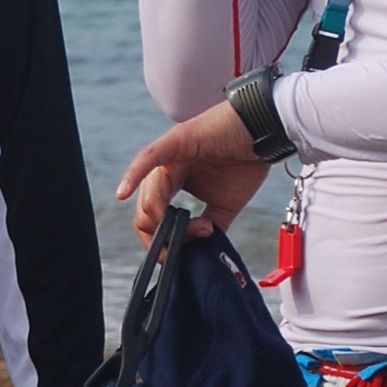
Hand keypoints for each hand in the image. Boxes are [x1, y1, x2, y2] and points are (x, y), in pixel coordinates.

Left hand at [117, 100, 272, 239]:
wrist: (263, 131)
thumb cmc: (244, 163)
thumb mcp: (225, 206)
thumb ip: (209, 227)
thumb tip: (200, 251)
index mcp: (173, 184)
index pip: (153, 219)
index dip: (162, 243)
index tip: (181, 255)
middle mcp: (165, 170)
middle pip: (145, 211)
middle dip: (159, 238)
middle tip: (177, 250)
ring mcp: (168, 154)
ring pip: (148, 194)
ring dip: (160, 220)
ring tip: (186, 231)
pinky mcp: (177, 139)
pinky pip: (148, 158)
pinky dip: (133, 175)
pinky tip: (123, 193)